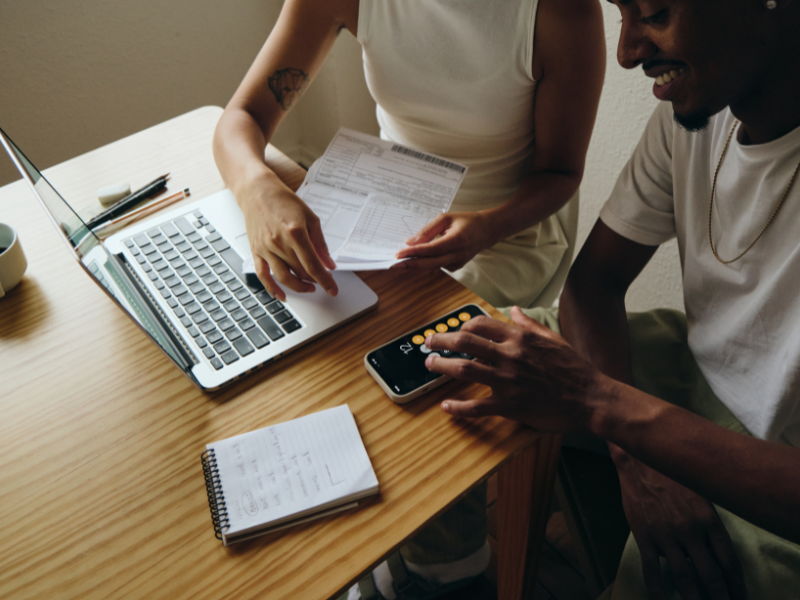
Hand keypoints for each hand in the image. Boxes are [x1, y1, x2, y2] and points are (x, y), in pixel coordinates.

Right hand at [238, 175, 336, 300]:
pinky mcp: (256, 251)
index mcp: (296, 233)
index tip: (333, 290)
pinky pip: (263, 275)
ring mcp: (266, 248)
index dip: (325, 281)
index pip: (313, 265)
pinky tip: (282, 296)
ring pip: (284, 277)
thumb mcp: (310, 218)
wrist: (257, 191)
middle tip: (322, 282)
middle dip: (314, 281)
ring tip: (308, 287)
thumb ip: (320, 243)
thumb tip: (329, 264)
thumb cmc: (284, 201)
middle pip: (300, 272)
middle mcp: (279, 243)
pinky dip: (272, 289)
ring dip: (298, 287)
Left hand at [393, 211, 498, 271]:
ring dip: (416, 264)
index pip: (431, 250)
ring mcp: (458, 263)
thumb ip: (428, 230)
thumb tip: (411, 242)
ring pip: (432, 266)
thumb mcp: (446, 218)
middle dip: (411, 264)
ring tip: (400, 261)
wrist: (486, 231)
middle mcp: (458, 255)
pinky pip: (437, 265)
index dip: (414, 253)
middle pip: (430, 264)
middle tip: (393, 264)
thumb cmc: (466, 221)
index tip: (399, 254)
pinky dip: (426, 262)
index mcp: (457, 240)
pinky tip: (416, 258)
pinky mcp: (455, 267)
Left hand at [424, 307, 606, 431]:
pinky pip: (477, 406)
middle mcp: (510, 356)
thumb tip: (514, 311)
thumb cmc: (574, 369)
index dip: (462, 326)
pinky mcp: (509, 405)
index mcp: (519, 338)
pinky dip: (458, 407)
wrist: (590, 398)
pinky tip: (447, 406)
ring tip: (430, 365)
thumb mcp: (553, 339)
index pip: (480, 324)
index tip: (454, 330)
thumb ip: (529, 325)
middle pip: (465, 342)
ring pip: (464, 369)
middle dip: (441, 340)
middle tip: (429, 343)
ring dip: (442, 366)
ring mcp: (507, 380)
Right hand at [615, 452, 746, 599]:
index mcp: (709, 520)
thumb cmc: (674, 477)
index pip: (729, 561)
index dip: (737, 585)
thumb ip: (708, 527)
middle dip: (719, 598)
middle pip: (710, 575)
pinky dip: (657, 590)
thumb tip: (715, 556)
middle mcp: (690, 530)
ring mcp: (666, 534)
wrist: (641, 461)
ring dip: (693, 599)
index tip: (739, 598)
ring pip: (684, 577)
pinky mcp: (644, 535)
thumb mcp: (700, 497)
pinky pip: (651, 569)